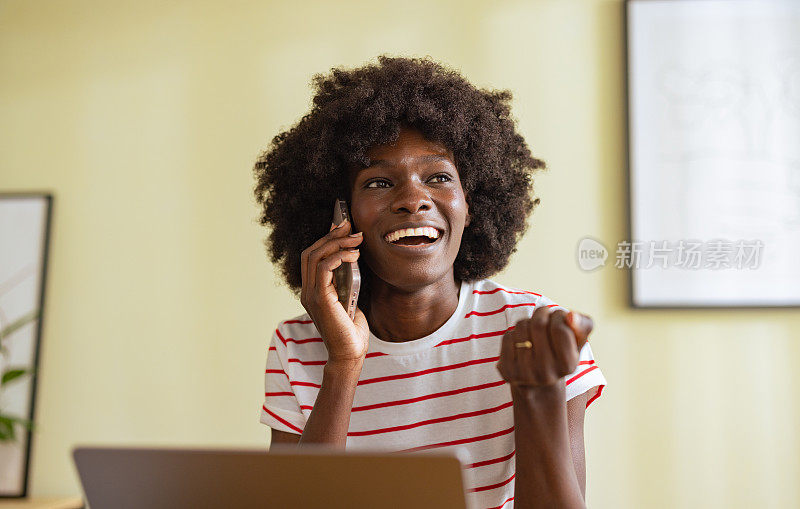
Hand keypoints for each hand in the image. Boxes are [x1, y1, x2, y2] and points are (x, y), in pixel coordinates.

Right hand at [299, 219, 369, 363]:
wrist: (350, 353)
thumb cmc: (352, 329)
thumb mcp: (351, 298)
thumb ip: (347, 280)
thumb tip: (353, 256)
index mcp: (312, 290)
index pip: (312, 256)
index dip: (326, 237)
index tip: (342, 225)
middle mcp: (307, 291)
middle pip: (311, 252)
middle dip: (331, 234)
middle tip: (351, 226)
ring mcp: (311, 295)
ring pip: (315, 256)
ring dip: (337, 243)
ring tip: (357, 239)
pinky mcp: (319, 299)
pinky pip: (323, 268)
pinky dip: (338, 256)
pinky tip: (354, 255)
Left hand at [496, 306, 592, 388]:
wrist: (539, 384)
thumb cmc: (561, 353)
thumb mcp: (578, 340)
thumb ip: (583, 325)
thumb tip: (571, 316)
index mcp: (568, 366)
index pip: (560, 328)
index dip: (559, 315)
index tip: (560, 317)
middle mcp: (546, 374)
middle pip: (538, 325)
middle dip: (542, 313)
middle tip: (544, 315)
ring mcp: (525, 374)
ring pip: (521, 327)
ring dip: (528, 321)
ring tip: (533, 331)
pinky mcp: (508, 371)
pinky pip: (508, 336)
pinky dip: (515, 333)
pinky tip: (522, 343)